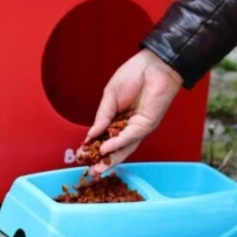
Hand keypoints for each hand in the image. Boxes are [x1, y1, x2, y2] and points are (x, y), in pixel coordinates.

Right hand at [84, 49, 182, 176]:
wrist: (154, 65)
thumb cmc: (134, 75)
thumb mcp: (110, 96)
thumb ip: (102, 115)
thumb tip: (92, 134)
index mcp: (118, 118)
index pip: (104, 137)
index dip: (93, 147)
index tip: (81, 155)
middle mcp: (128, 126)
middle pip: (115, 148)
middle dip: (103, 161)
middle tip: (91, 172)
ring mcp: (138, 127)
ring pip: (124, 147)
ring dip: (110, 158)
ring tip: (97, 168)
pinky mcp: (147, 124)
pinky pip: (130, 136)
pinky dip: (117, 143)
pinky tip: (106, 148)